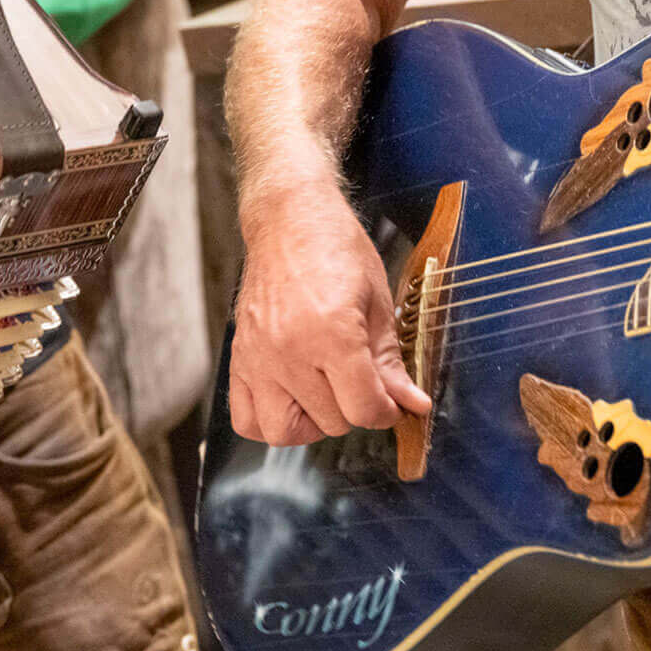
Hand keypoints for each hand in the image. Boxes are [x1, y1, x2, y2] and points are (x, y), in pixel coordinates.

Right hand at [230, 181, 431, 445]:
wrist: (289, 219)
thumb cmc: (337, 249)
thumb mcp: (378, 302)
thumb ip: (391, 362)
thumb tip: (412, 404)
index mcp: (331, 333)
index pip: (363, 408)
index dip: (386, 412)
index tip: (392, 402)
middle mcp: (289, 351)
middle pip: (331, 421)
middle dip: (355, 409)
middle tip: (363, 383)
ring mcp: (258, 358)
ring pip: (284, 432)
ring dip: (313, 424)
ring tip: (328, 397)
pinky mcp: (239, 358)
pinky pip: (245, 419)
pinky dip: (268, 422)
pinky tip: (293, 401)